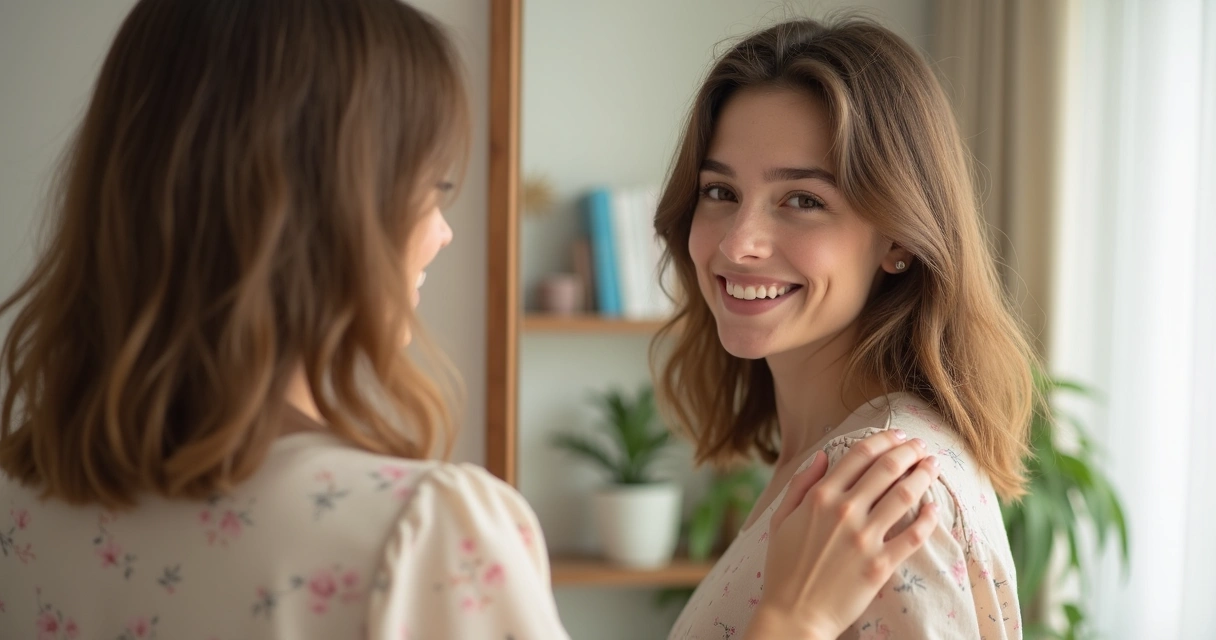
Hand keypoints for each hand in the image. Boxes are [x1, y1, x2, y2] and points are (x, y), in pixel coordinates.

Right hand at [746, 430, 940, 639]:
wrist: (794, 615)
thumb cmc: (784, 568)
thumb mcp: (780, 520)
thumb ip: (800, 484)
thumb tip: (821, 455)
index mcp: (819, 498)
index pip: (859, 455)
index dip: (883, 439)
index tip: (898, 436)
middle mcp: (844, 511)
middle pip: (887, 468)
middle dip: (910, 451)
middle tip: (922, 446)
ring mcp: (864, 538)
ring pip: (905, 495)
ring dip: (923, 475)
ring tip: (933, 466)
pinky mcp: (881, 564)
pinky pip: (913, 535)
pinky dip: (928, 517)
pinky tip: (934, 508)